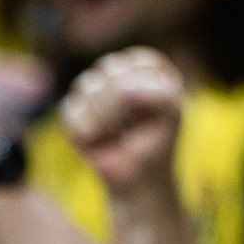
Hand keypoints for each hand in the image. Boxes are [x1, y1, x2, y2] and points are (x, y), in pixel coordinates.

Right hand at [60, 47, 184, 198]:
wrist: (137, 180)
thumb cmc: (157, 143)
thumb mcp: (171, 113)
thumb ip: (160, 92)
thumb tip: (123, 90)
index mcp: (146, 64)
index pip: (138, 63)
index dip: (145, 93)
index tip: (153, 116)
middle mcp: (117, 70)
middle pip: (110, 71)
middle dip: (121, 106)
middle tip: (131, 129)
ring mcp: (92, 89)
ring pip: (89, 87)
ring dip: (105, 119)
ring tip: (115, 135)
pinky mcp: (73, 111)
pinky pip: (72, 111)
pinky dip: (86, 131)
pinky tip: (97, 141)